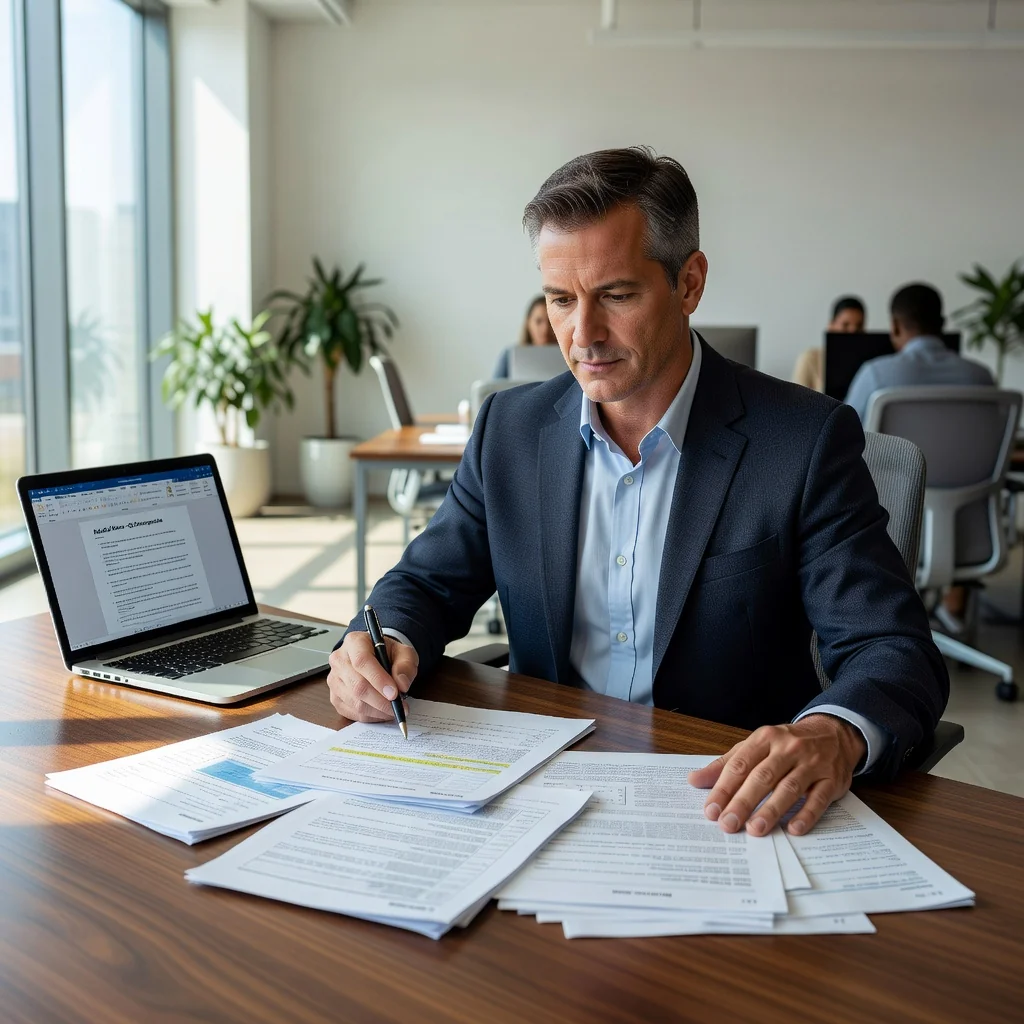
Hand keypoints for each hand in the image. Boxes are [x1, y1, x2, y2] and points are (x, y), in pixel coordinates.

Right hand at [326, 632, 417, 722]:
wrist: (377, 657)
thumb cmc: (388, 654)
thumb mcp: (404, 653)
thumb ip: (405, 666)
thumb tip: (402, 685)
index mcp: (355, 642)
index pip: (362, 661)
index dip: (378, 679)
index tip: (395, 694)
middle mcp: (339, 659)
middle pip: (357, 685)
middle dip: (381, 701)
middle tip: (400, 706)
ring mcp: (334, 679)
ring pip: (355, 702)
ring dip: (378, 711)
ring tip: (394, 709)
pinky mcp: (335, 696)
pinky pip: (351, 712)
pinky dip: (370, 716)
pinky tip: (382, 712)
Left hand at [687, 714, 865, 837]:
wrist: (833, 733)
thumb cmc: (786, 744)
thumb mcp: (755, 746)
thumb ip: (726, 764)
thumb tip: (694, 780)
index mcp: (765, 738)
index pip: (740, 765)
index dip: (724, 788)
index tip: (710, 810)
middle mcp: (788, 749)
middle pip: (762, 777)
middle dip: (743, 802)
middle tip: (728, 824)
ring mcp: (812, 763)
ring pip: (789, 788)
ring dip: (771, 810)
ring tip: (755, 830)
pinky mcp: (832, 779)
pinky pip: (818, 799)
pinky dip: (806, 815)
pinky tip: (794, 829)